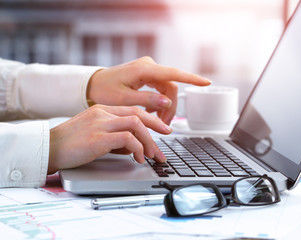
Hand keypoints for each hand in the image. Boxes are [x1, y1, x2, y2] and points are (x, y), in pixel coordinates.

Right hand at [48, 104, 171, 173]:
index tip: (160, 128)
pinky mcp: (99, 137)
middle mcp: (103, 113)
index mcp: (102, 110)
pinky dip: (137, 148)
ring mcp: (101, 123)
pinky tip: (137, 157)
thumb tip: (132, 146)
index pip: (133, 110)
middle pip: (139, 113)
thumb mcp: (94, 136)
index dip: (150, 119)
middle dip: (157, 125)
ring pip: (136, 124)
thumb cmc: (69, 144)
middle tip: (168, 135)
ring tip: (152, 154)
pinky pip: (128, 138)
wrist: (48, 148)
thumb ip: (113, 137)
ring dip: (149, 140)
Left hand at [87, 57, 210, 124]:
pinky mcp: (146, 75)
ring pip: (166, 89)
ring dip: (165, 106)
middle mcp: (148, 67)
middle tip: (164, 125)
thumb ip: (147, 100)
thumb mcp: (124, 99)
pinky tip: (151, 112)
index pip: (173, 74)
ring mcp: (148, 70)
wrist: (93, 85)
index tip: (207, 83)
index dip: (192, 80)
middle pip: (171, 87)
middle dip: (171, 106)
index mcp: (144, 70)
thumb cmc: (104, 91)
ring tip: (157, 120)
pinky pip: (159, 89)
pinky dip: (158, 102)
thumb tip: (167, 102)